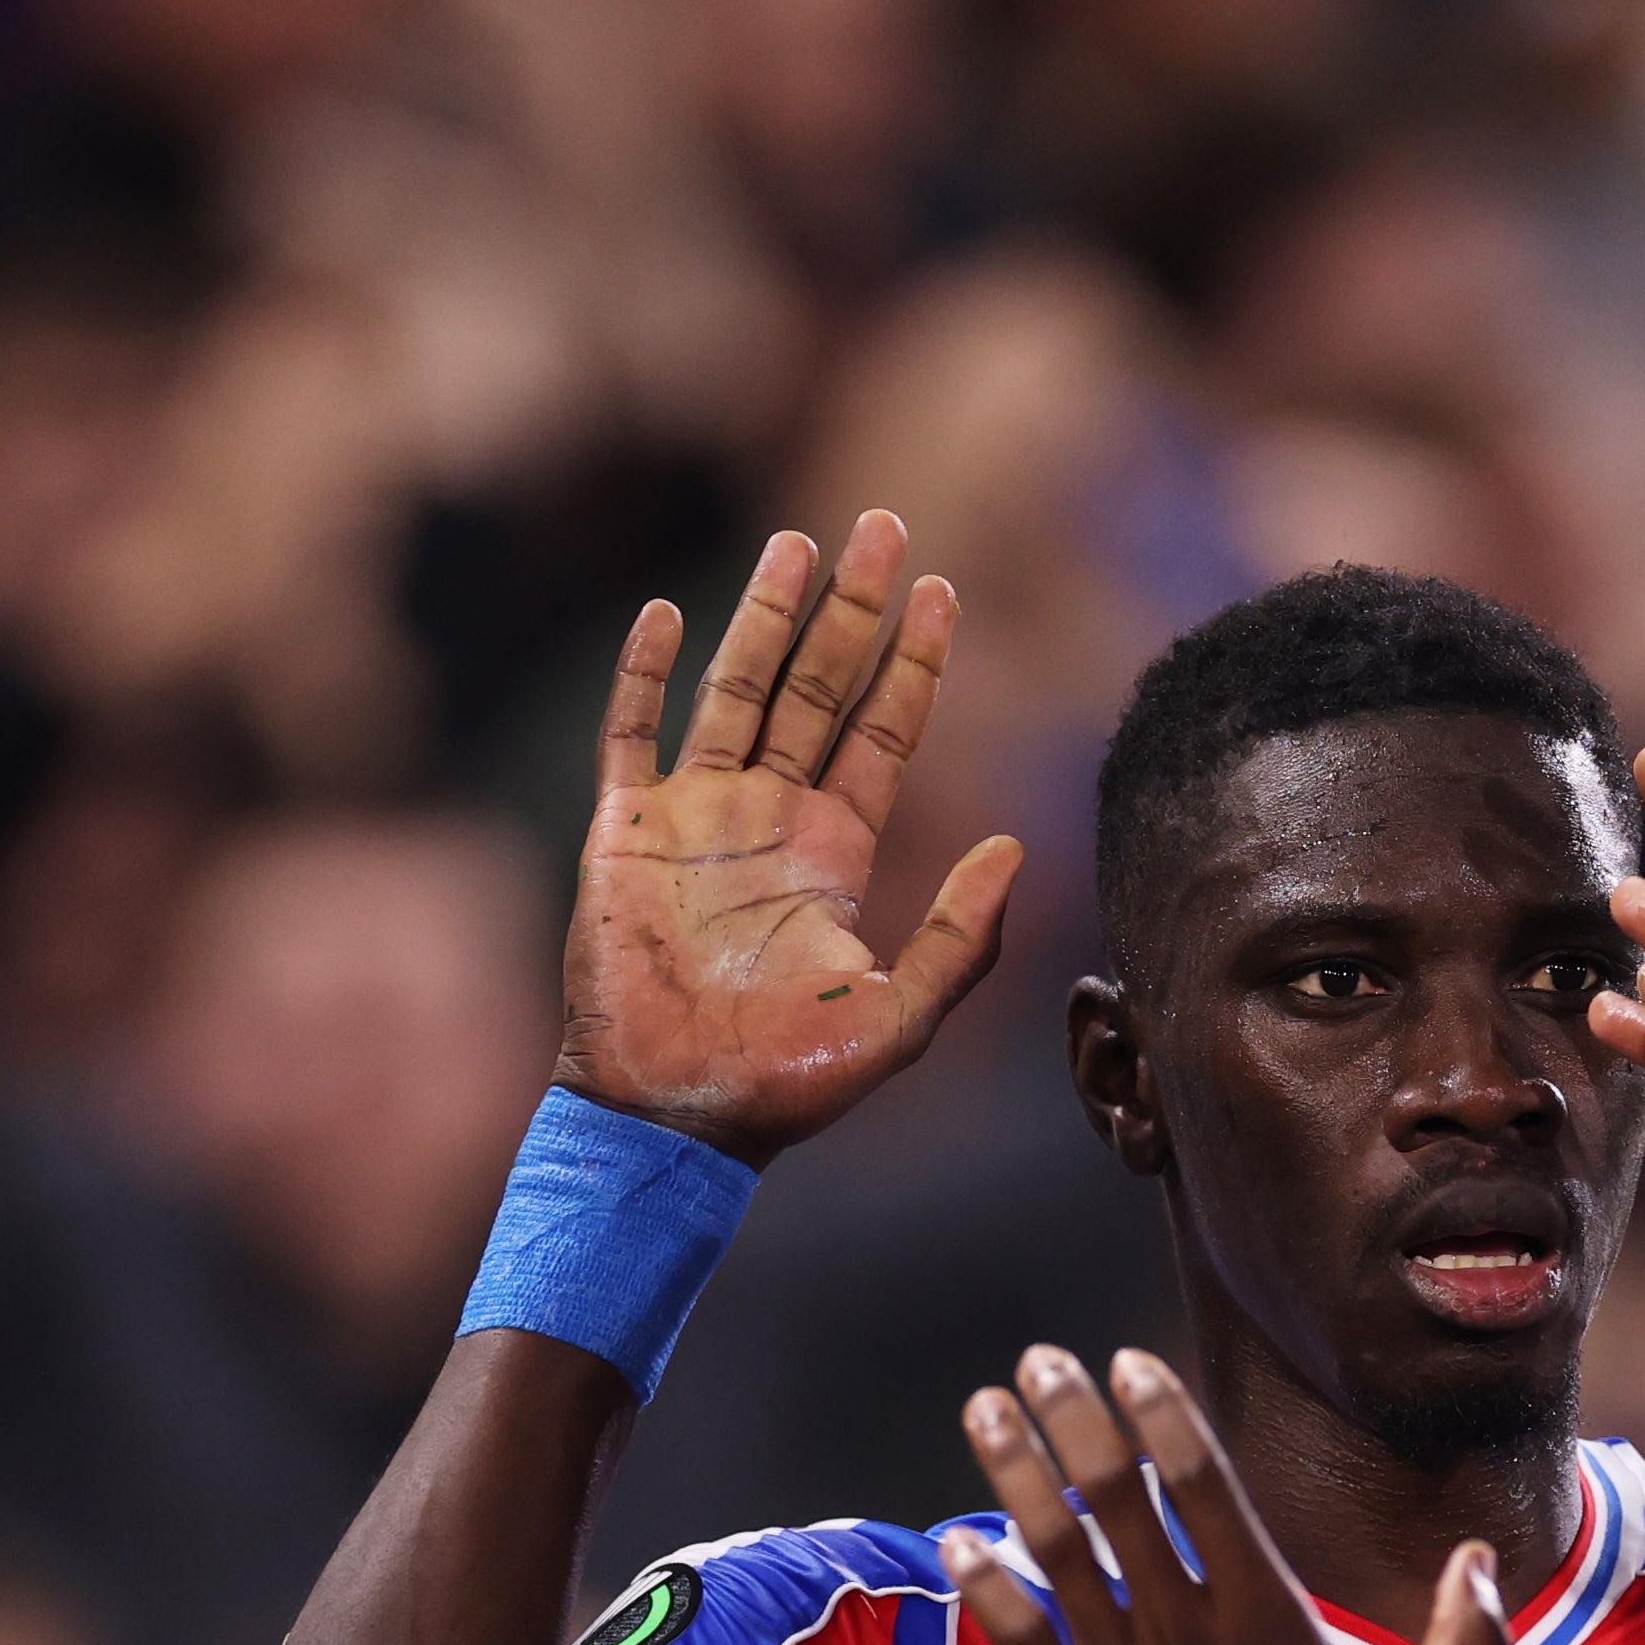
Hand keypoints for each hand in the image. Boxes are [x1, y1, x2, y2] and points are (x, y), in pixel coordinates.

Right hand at [561, 512, 1020, 1166]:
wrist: (675, 1119)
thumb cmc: (788, 1084)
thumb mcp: (902, 1014)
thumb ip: (963, 934)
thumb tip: (1019, 846)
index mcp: (835, 853)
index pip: (884, 732)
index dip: (914, 663)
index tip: (942, 590)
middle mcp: (768, 820)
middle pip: (819, 687)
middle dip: (852, 609)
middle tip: (884, 525)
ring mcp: (695, 819)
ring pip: (737, 690)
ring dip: (766, 616)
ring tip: (800, 542)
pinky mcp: (626, 835)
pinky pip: (633, 735)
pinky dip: (647, 674)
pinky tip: (669, 614)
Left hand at [943, 1346, 1509, 1644]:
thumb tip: (1477, 1558)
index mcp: (1273, 1627)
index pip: (1206, 1490)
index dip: (1163, 1417)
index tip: (1129, 1363)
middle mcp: (1190, 1641)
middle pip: (1120, 1500)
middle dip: (1075, 1420)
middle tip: (1041, 1359)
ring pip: (1057, 1558)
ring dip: (1016, 1477)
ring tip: (984, 1409)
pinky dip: (986, 1592)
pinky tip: (956, 1546)